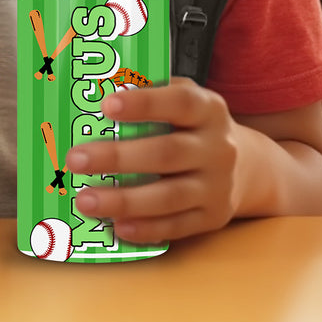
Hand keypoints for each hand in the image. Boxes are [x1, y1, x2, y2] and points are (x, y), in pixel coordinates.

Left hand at [65, 77, 238, 242]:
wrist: (245, 164)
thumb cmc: (191, 124)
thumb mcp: (181, 99)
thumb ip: (148, 93)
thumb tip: (95, 93)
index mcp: (208, 108)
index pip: (179, 101)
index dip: (144, 103)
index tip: (106, 105)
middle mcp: (218, 147)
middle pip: (166, 153)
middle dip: (117, 157)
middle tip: (75, 159)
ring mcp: (218, 185)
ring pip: (169, 196)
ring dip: (124, 200)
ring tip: (84, 200)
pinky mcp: (213, 217)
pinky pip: (177, 226)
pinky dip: (146, 228)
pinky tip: (116, 226)